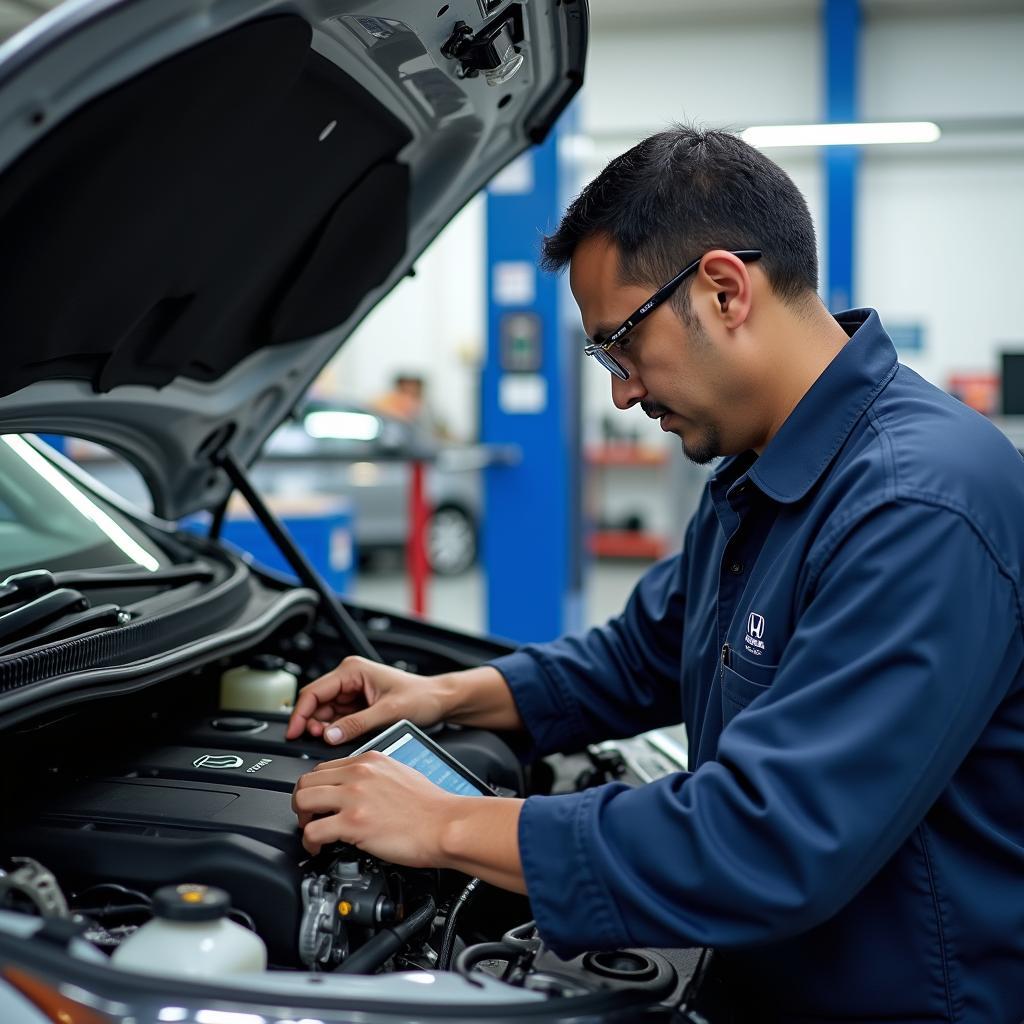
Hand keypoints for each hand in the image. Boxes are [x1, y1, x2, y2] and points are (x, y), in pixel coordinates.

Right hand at [286, 656, 444, 745]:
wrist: (439, 701)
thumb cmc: (421, 697)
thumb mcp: (388, 712)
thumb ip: (356, 724)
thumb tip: (329, 735)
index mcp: (353, 670)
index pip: (314, 691)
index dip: (300, 713)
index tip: (294, 732)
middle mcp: (350, 677)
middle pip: (316, 702)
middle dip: (312, 722)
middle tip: (314, 740)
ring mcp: (353, 691)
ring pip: (324, 712)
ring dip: (323, 727)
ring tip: (329, 739)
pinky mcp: (358, 705)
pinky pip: (337, 718)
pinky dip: (334, 729)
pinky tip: (338, 737)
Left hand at [292, 751, 458, 862]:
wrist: (445, 825)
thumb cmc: (431, 807)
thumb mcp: (401, 773)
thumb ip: (376, 776)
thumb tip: (360, 788)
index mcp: (370, 760)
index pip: (324, 767)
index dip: (317, 788)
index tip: (319, 802)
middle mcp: (359, 773)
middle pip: (306, 781)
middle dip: (302, 802)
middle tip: (309, 817)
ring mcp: (354, 796)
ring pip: (302, 800)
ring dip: (301, 819)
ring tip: (311, 831)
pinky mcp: (353, 822)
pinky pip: (313, 830)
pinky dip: (309, 842)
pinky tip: (318, 847)